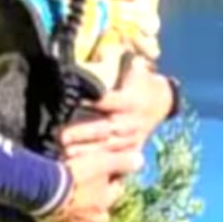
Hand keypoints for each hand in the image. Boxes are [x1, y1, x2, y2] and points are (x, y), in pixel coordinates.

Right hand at [37, 144, 143, 221]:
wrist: (48, 191)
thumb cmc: (77, 174)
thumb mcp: (103, 162)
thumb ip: (123, 162)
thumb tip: (142, 160)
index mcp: (105, 201)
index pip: (116, 191)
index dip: (114, 182)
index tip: (109, 174)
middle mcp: (93, 217)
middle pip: (102, 217)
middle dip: (100, 210)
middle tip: (93, 199)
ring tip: (79, 221)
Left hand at [58, 56, 173, 162]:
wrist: (162, 100)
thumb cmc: (140, 81)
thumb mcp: (132, 67)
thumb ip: (114, 60)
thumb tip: (98, 50)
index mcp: (129, 100)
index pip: (106, 101)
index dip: (90, 102)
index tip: (71, 102)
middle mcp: (130, 121)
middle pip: (103, 129)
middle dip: (82, 134)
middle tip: (60, 136)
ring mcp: (132, 138)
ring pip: (107, 148)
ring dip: (86, 152)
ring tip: (65, 155)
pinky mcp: (132, 149)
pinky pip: (116, 160)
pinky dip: (101, 166)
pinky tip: (84, 170)